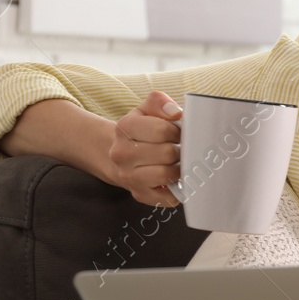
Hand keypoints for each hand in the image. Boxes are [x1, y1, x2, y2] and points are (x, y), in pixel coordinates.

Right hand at [106, 90, 183, 207]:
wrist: (119, 156)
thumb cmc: (140, 132)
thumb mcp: (146, 110)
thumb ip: (159, 102)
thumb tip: (175, 112)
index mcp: (124, 127)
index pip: (162, 130)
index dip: (178, 132)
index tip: (179, 133)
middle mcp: (122, 153)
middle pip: (167, 153)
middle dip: (179, 150)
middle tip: (179, 149)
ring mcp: (129, 176)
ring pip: (166, 174)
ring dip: (179, 168)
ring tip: (177, 162)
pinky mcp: (140, 195)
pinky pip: (168, 197)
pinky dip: (177, 189)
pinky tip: (174, 179)